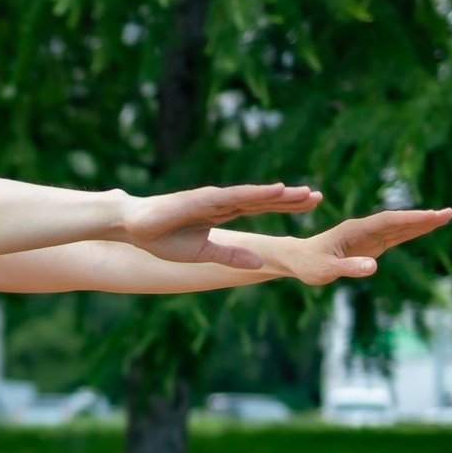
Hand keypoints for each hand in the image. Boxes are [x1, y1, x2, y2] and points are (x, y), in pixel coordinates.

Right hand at [121, 184, 324, 267]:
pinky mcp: (202, 199)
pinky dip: (256, 193)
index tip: (311, 205)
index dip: (286, 206)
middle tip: (318, 197)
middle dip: (290, 199)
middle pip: (263, 199)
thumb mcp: (203, 252)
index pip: (261, 207)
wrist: (133, 226)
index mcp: (222, 212)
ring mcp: (213, 198)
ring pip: (253, 195)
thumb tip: (260, 261)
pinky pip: (234, 196)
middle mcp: (222, 202)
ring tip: (304, 193)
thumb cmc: (162, 238)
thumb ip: (232, 255)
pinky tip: (274, 190)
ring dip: (279, 194)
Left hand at [279, 208, 451, 284]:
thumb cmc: (309, 264)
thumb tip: (374, 267)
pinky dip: (412, 232)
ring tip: (445, 217)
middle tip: (448, 213)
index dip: (409, 219)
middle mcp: (364, 229)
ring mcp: (369, 236)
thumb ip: (348, 268)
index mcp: (354, 230)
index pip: (387, 222)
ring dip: (421, 223)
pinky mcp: (371, 245)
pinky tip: (426, 228)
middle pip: (398, 221)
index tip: (430, 216)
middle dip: (423, 218)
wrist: (298, 259)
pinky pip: (395, 237)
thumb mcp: (326, 270)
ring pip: (400, 227)